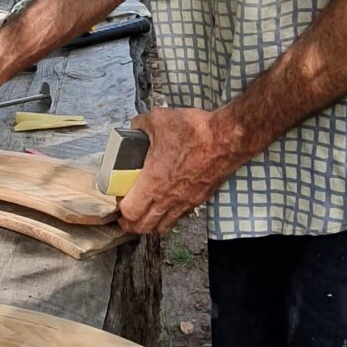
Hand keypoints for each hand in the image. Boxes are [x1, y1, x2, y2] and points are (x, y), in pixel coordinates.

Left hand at [114, 105, 239, 235]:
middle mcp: (168, 198)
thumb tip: (135, 127)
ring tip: (145, 212)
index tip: (118, 198)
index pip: (129, 212)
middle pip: (143, 227)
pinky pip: (179, 218)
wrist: (227, 138)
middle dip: (131, 223)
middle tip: (127, 212)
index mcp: (153, 182)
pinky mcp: (199, 199)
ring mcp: (185, 202)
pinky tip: (167, 203)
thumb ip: (140, 125)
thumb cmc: (195, 131)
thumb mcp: (158, 119)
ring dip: (150, 224)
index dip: (119, 209)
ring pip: (162, 227)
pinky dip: (169, 217)